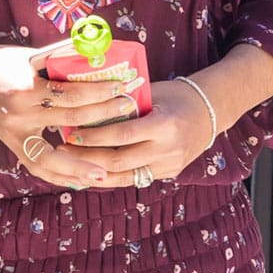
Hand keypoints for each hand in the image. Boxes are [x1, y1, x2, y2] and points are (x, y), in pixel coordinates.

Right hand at [0, 40, 137, 188]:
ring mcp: (14, 135)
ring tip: (105, 172)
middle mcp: (20, 116)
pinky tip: (77, 178)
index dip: (98, 92)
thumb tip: (96, 55)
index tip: (121, 88)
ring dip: (79, 166)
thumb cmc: (4, 60)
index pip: (71, 95)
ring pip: (51, 159)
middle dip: (102, 118)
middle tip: (127, 113)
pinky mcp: (11, 145)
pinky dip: (58, 174)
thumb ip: (62, 58)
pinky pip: (37, 165)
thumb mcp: (32, 55)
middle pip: (70, 122)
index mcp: (27, 90)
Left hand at [56, 77, 214, 187]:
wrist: (209, 111)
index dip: (94, 137)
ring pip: (125, 177)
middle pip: (120, 160)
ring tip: (71, 166)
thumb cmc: (175, 95)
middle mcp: (167, 150)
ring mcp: (169, 166)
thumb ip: (125, 103)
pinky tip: (93, 172)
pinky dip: (113, 177)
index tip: (71, 133)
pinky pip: (135, 178)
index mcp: (164, 125)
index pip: (122, 134)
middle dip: (88, 157)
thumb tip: (87, 104)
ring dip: (96, 172)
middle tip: (63, 151)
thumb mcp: (152, 93)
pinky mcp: (168, 174)